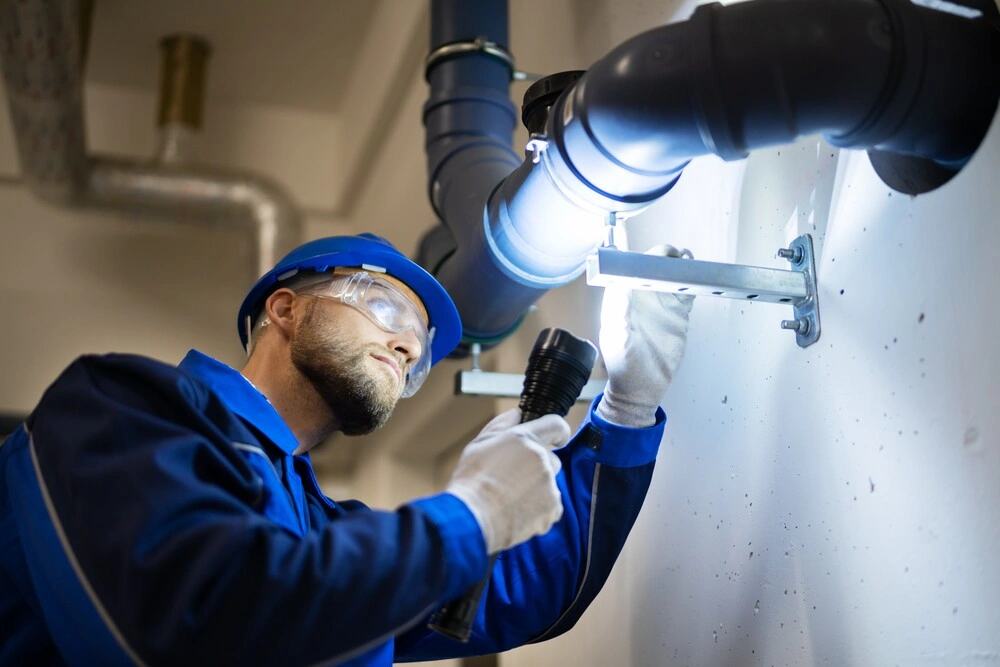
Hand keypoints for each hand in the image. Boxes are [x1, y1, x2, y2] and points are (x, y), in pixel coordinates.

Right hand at [445, 407, 569, 553]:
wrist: (472, 518)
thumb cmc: (472, 480)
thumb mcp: (480, 442)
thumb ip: (503, 424)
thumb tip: (519, 414)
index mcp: (525, 439)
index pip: (556, 425)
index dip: (558, 431)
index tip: (558, 438)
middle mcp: (541, 459)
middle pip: (551, 459)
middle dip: (538, 467)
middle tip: (514, 478)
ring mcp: (549, 485)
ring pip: (549, 483)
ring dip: (536, 488)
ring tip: (511, 498)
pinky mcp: (552, 508)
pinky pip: (550, 505)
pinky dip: (538, 509)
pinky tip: (517, 510)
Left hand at [596, 244, 694, 426]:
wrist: (642, 388)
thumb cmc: (624, 367)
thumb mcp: (619, 339)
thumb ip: (620, 313)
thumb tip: (621, 286)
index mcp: (622, 299)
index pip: (633, 270)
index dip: (646, 259)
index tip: (658, 256)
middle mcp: (641, 299)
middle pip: (656, 269)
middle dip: (667, 259)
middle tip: (679, 258)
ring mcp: (660, 305)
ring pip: (673, 278)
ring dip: (682, 268)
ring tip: (691, 264)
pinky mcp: (676, 315)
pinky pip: (686, 293)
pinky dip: (693, 284)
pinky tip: (699, 281)